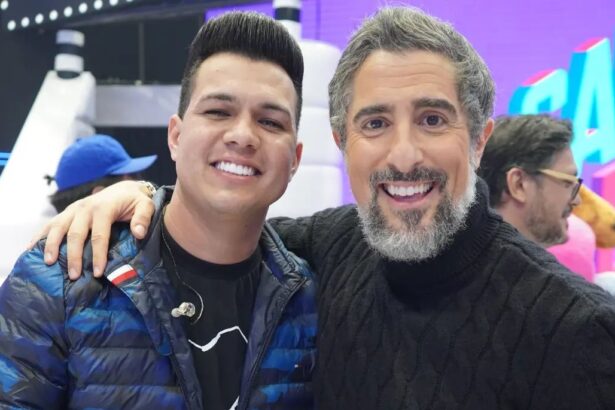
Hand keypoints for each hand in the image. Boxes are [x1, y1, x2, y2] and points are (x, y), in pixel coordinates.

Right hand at [29, 180, 155, 279]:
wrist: (124, 189)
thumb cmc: (135, 201)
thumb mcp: (146, 206)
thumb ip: (143, 218)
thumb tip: (139, 233)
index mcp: (104, 208)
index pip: (99, 235)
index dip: (98, 255)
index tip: (97, 273)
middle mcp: (85, 208)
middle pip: (75, 234)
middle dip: (73, 256)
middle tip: (73, 276)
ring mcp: (73, 209)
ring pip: (58, 227)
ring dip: (51, 245)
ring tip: (48, 263)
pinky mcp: (67, 212)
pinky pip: (50, 224)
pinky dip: (39, 236)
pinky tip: (31, 249)